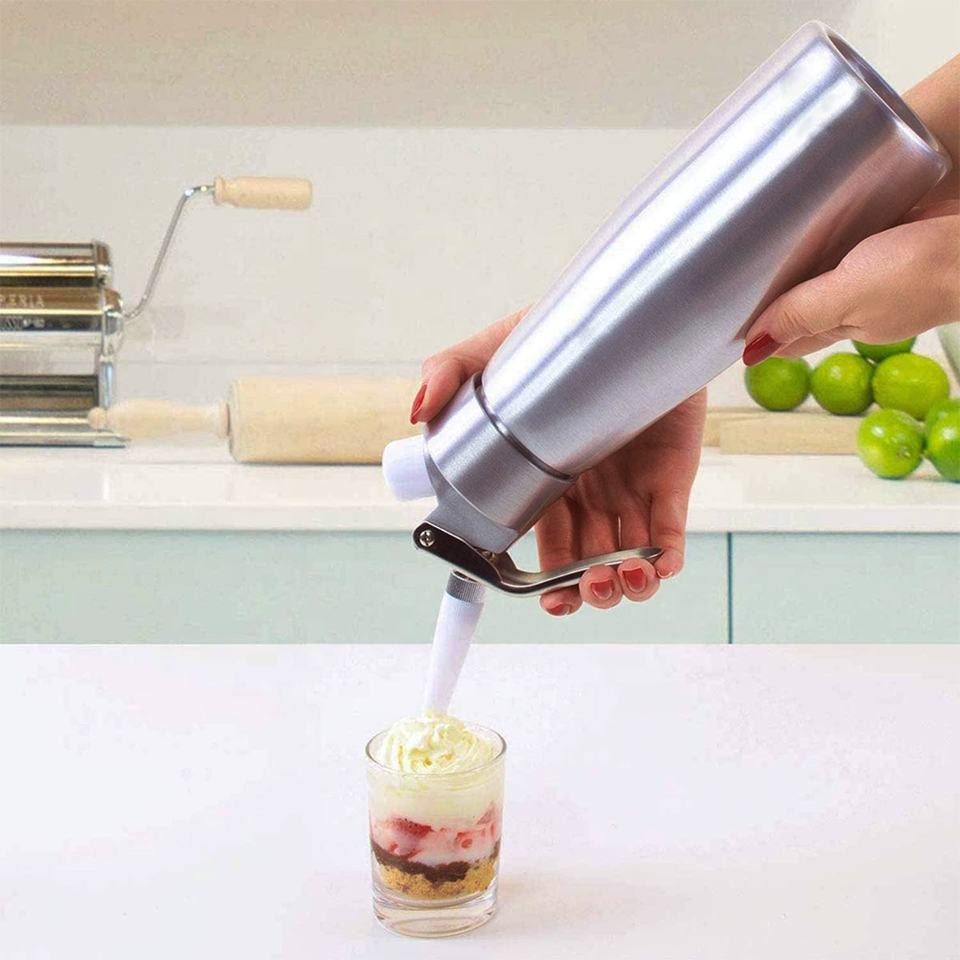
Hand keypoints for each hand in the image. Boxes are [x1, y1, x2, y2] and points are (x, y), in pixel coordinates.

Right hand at [411, 309, 705, 615]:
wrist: (633, 315)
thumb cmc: (564, 337)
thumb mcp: (497, 349)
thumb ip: (448, 371)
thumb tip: (415, 412)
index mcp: (546, 482)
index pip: (541, 547)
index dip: (543, 584)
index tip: (541, 599)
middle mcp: (588, 495)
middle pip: (585, 564)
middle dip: (584, 592)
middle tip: (582, 589)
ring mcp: (631, 491)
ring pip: (629, 560)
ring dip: (624, 587)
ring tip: (616, 579)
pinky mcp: (671, 480)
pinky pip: (672, 533)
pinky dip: (667, 561)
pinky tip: (655, 565)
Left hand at [742, 52, 959, 364]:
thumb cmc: (927, 271)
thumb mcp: (850, 294)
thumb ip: (801, 314)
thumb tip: (752, 351)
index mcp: (843, 324)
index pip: (788, 337)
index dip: (757, 333)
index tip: (723, 326)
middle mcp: (860, 304)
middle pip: (804, 307)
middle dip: (773, 301)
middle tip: (733, 282)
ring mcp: (880, 275)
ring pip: (828, 276)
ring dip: (801, 267)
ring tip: (764, 250)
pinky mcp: (897, 242)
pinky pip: (855, 245)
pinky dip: (834, 240)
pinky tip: (823, 223)